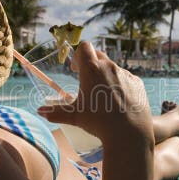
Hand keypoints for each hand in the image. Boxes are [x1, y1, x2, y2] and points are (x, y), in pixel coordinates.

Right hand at [37, 42, 152, 144]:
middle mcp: (110, 67)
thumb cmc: (98, 121)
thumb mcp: (74, 116)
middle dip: (91, 64)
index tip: (76, 69)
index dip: (78, 55)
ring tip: (103, 95)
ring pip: (113, 68)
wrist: (128, 132)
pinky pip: (127, 79)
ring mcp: (126, 74)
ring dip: (106, 76)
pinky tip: (119, 101)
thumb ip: (55, 112)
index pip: (84, 47)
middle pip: (98, 55)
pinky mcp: (138, 83)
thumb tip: (40, 112)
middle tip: (87, 80)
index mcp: (92, 69)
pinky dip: (121, 85)